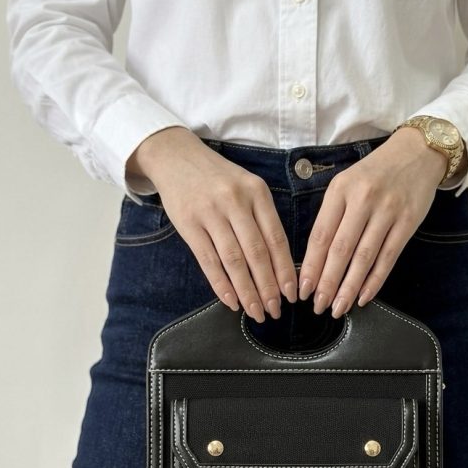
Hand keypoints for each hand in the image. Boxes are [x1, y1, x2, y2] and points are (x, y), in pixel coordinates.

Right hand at [126, 127, 298, 321]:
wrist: (176, 156)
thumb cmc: (218, 178)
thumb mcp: (247, 187)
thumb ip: (262, 218)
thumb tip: (278, 263)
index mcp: (257, 193)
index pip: (276, 238)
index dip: (285, 270)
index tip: (291, 294)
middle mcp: (236, 202)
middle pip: (257, 252)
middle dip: (268, 286)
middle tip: (275, 310)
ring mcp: (211, 213)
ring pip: (234, 260)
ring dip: (247, 291)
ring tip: (255, 311)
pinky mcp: (189, 224)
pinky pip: (208, 260)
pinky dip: (221, 284)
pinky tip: (230, 300)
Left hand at [297, 128, 453, 316]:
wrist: (417, 152)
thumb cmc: (374, 173)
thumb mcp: (345, 183)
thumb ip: (331, 215)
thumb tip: (315, 259)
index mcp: (341, 190)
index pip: (321, 235)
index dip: (311, 266)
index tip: (302, 289)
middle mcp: (363, 200)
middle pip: (340, 249)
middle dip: (327, 283)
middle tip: (318, 306)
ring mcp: (388, 211)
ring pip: (364, 257)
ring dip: (349, 287)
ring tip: (338, 307)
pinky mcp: (408, 222)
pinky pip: (388, 257)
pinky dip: (375, 280)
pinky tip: (364, 297)